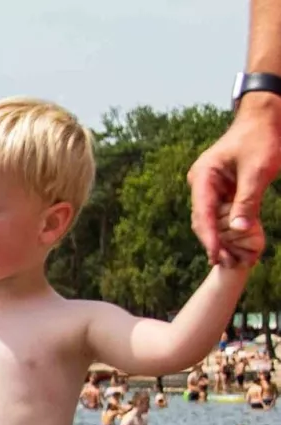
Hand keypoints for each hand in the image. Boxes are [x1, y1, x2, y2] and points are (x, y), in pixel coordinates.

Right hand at [189, 94, 280, 264]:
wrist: (267, 118)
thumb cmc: (262, 138)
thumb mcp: (258, 171)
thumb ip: (247, 201)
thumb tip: (239, 231)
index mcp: (202, 177)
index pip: (202, 213)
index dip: (209, 237)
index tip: (214, 256)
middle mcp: (201, 183)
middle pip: (203, 220)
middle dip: (214, 242)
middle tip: (225, 263)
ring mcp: (210, 186)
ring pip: (213, 219)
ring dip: (222, 237)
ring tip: (232, 258)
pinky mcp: (222, 189)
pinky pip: (223, 212)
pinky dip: (230, 227)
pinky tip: (237, 242)